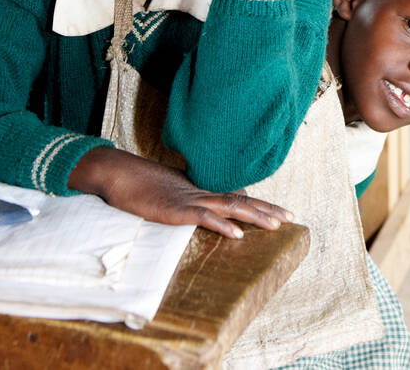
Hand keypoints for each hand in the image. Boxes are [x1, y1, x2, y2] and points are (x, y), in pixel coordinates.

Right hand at [69, 147, 292, 238]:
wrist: (119, 174)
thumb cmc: (141, 184)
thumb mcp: (170, 193)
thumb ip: (188, 200)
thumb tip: (205, 207)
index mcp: (200, 190)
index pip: (236, 196)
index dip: (260, 203)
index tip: (281, 211)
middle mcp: (200, 193)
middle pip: (240, 200)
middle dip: (266, 209)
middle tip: (290, 217)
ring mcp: (189, 200)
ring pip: (228, 207)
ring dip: (254, 216)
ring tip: (275, 224)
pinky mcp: (176, 210)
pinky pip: (203, 218)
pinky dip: (221, 225)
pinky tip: (237, 234)